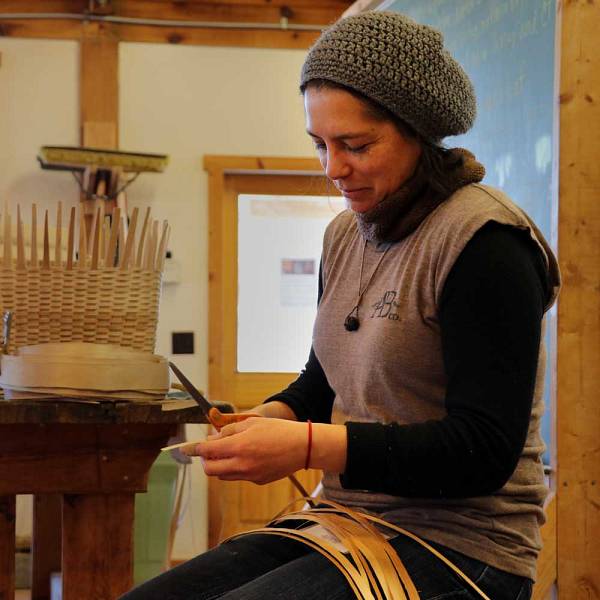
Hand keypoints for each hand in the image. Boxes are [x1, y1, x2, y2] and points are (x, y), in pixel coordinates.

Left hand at [185, 417, 307, 484]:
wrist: (303, 446)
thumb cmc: (278, 430)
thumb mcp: (251, 423)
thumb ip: (229, 431)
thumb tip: (213, 438)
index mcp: (238, 447)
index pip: (206, 451)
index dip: (194, 449)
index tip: (186, 448)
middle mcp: (241, 465)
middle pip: (210, 469)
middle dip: (205, 460)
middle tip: (209, 450)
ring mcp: (249, 475)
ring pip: (223, 475)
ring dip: (219, 465)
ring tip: (229, 451)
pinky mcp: (258, 481)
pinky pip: (239, 477)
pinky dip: (236, 468)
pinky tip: (248, 457)